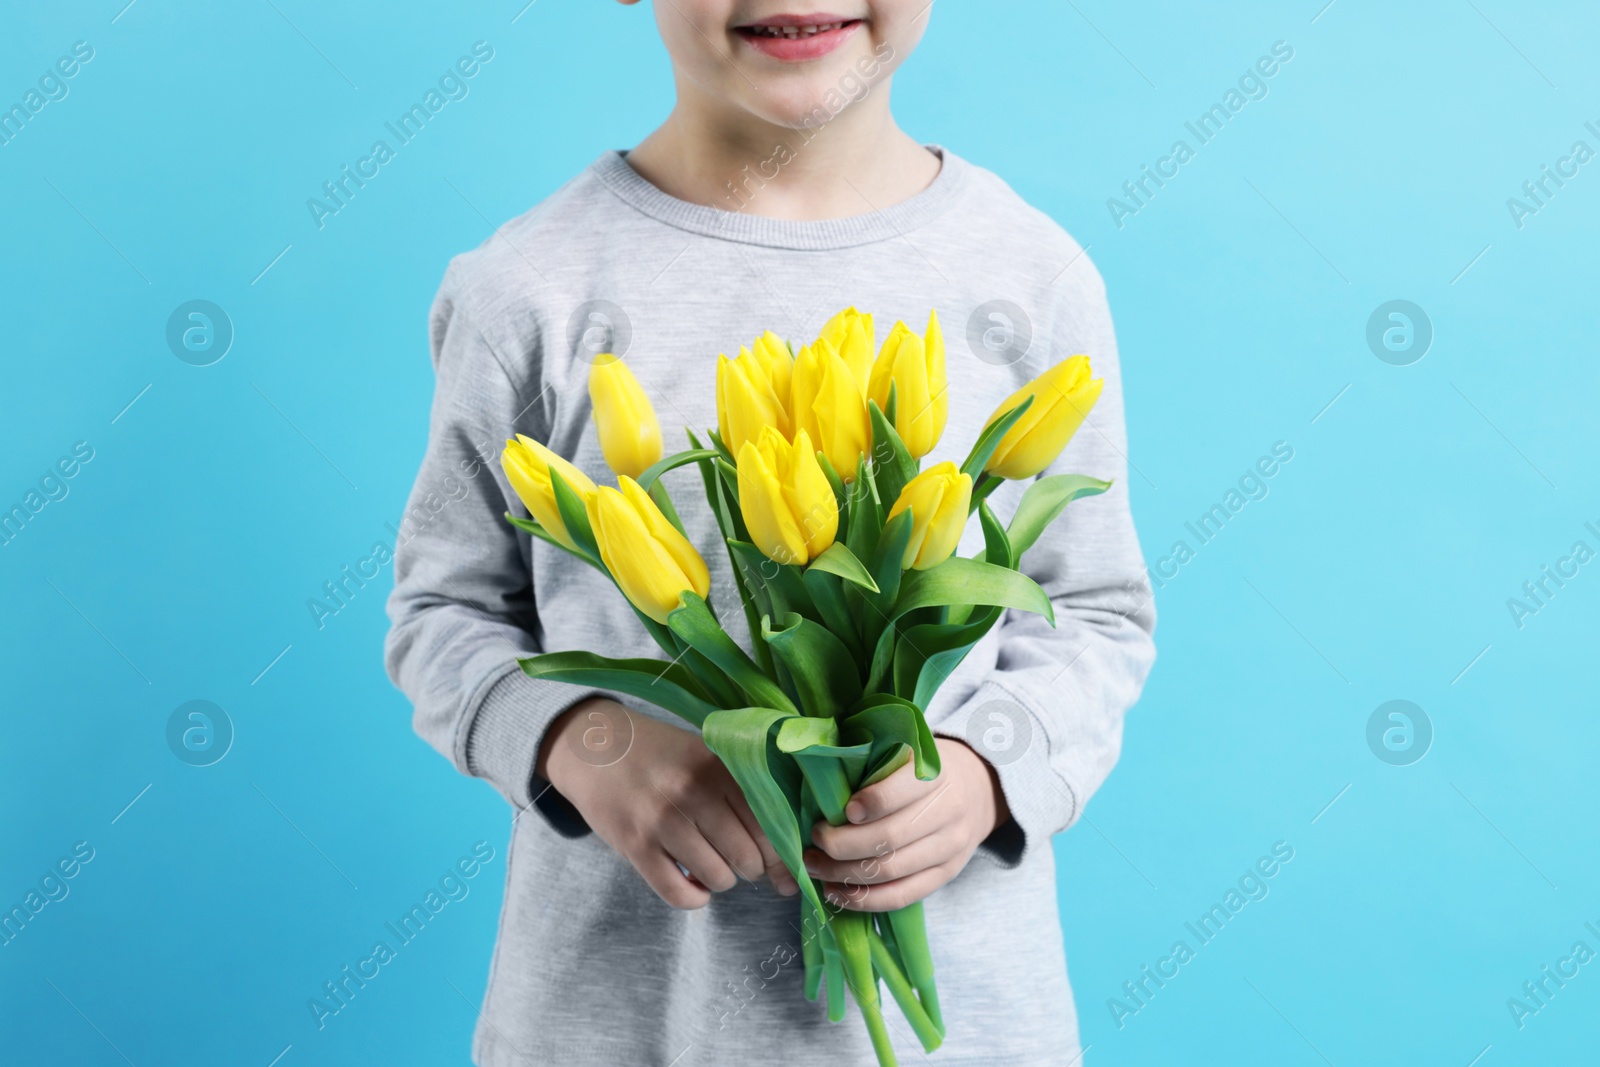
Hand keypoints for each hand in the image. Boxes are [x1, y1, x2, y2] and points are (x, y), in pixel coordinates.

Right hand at [537, 697, 799, 908]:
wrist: (594, 747)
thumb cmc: (661, 756)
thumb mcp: (705, 755)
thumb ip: (744, 791)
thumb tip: (787, 857)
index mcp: (718, 766)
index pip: (769, 822)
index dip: (781, 852)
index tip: (782, 864)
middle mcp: (692, 791)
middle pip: (747, 854)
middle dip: (753, 868)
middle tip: (743, 861)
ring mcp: (661, 820)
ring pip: (718, 877)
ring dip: (723, 881)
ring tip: (713, 866)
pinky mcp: (634, 846)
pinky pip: (679, 894)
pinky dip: (695, 898)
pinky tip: (693, 884)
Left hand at [803, 737, 1009, 912]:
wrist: (977, 790)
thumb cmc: (922, 769)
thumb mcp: (907, 753)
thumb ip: (874, 766)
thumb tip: (821, 787)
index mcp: (936, 774)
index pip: (904, 791)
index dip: (872, 802)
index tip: (844, 810)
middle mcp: (948, 812)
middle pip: (890, 838)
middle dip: (841, 845)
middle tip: (813, 841)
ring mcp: (949, 848)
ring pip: (891, 871)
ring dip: (844, 874)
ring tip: (815, 866)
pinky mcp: (945, 875)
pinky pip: (901, 896)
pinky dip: (863, 900)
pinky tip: (835, 892)